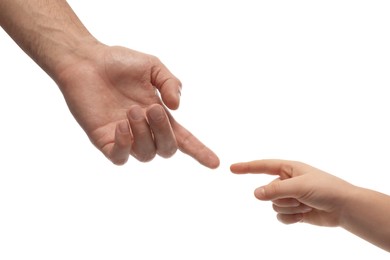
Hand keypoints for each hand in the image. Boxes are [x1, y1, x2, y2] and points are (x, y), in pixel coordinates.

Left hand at [55, 43, 219, 167]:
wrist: (86, 60)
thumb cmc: (119, 63)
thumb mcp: (153, 67)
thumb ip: (171, 84)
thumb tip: (176, 107)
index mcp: (159, 115)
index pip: (184, 139)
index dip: (200, 151)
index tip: (216, 163)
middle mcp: (145, 130)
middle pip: (167, 150)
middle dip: (164, 132)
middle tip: (152, 108)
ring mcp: (125, 137)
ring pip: (146, 154)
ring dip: (144, 133)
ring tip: (132, 110)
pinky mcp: (104, 140)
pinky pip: (119, 157)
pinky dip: (124, 145)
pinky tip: (121, 124)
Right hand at [230, 159, 354, 226]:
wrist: (344, 208)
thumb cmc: (326, 189)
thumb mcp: (299, 185)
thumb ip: (275, 189)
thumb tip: (255, 193)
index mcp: (289, 168)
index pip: (262, 166)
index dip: (247, 167)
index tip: (231, 168)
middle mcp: (287, 181)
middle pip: (268, 191)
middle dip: (283, 197)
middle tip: (301, 197)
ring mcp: (290, 197)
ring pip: (274, 205)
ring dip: (290, 207)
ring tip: (307, 204)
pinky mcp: (294, 211)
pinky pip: (281, 217)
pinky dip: (291, 218)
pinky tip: (304, 215)